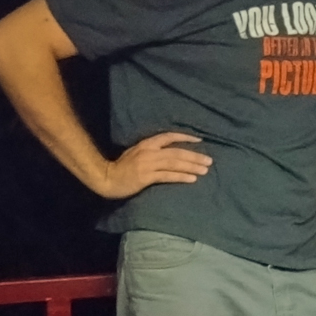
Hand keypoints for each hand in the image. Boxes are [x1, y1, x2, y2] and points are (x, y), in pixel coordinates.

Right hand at [96, 132, 210, 198]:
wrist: (106, 178)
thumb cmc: (122, 168)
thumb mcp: (136, 153)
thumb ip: (152, 151)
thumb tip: (171, 152)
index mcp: (147, 144)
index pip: (169, 136)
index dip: (185, 137)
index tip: (199, 140)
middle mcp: (149, 152)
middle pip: (176, 152)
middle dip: (194, 156)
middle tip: (209, 160)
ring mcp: (147, 164)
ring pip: (174, 163)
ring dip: (191, 166)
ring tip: (205, 170)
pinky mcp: (146, 177)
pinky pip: (167, 176)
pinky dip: (181, 177)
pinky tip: (192, 179)